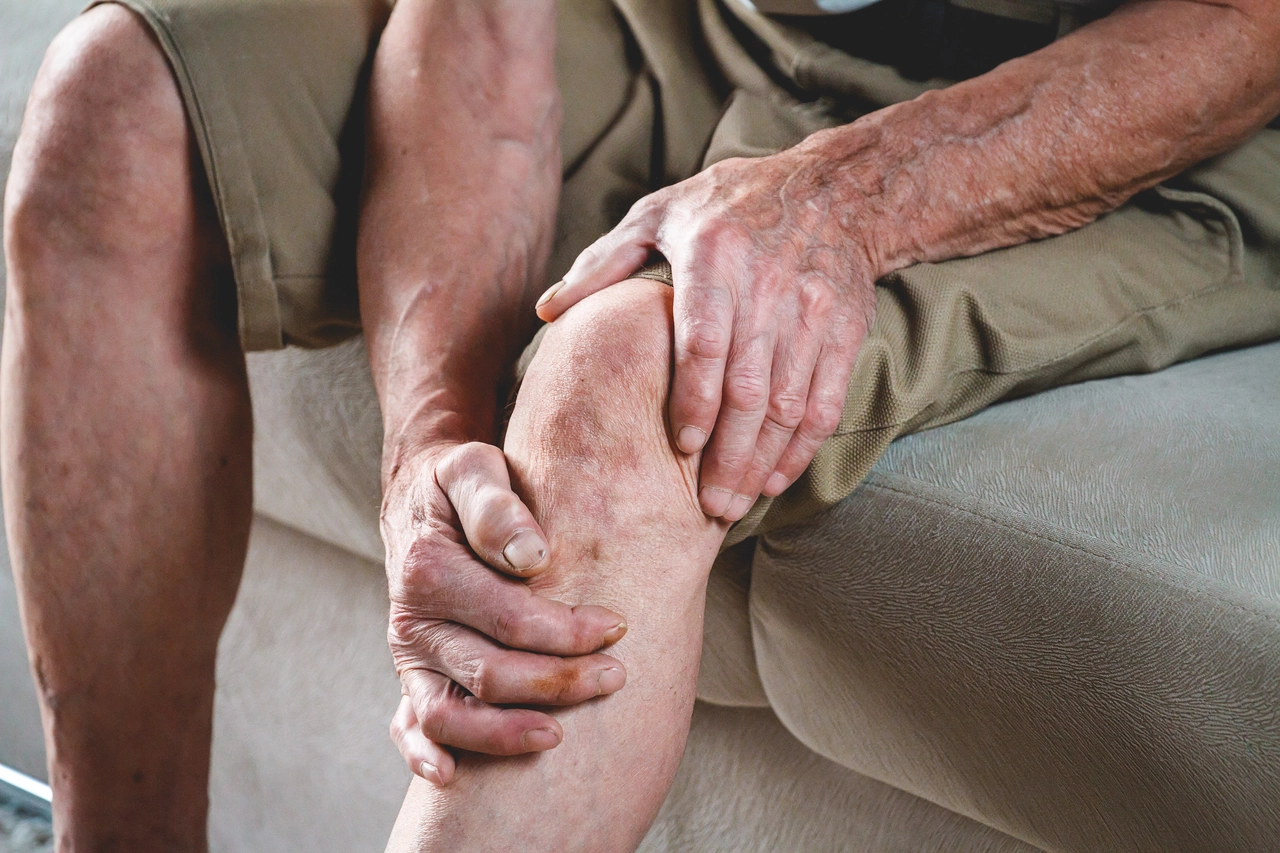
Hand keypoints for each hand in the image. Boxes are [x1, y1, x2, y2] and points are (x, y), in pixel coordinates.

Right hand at [382, 441, 628, 785]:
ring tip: (561, 736)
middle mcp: (411, 621)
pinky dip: (424, 755)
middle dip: (558, 683)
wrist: (422, 496)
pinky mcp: (413, 674)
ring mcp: (410, 656)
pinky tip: (453, 777)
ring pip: (451, 714)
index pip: (510, 619)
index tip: (617, 626)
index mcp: (427, 571)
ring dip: (506, 733)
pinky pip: (409, 725)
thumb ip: (497, 508)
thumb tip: (533, 557)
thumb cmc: (459, 482)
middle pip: (489, 674)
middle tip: (615, 676)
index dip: (568, 631)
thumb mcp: (474, 469)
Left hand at [536, 133, 879, 522]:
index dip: (693, 400)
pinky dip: (801, 447)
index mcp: (714, 255)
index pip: (704, 342)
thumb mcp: (659, 214)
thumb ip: (603, 263)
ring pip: (789, 404)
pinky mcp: (844, 329)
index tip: (679, 445)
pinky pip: (825, 401)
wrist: (833, 189)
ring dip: (761, 461)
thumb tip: (548, 311)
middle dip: (728, 454)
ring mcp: (812, 310)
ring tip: (733, 503)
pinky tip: (774, 477)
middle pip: (749, 387)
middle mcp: (768, 284)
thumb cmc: (728, 204)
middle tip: (707, 504)